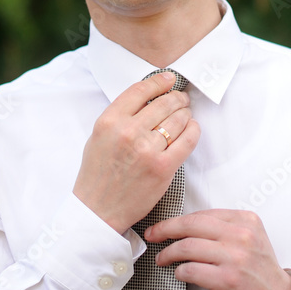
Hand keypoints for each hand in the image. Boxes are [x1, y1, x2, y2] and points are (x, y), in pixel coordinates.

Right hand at [73, 72, 200, 233]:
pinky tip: (192, 129)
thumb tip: (149, 97)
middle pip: (164, 103)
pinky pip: (187, 140)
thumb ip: (121, 115)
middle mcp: (128, 132)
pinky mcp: (163, 167)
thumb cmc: (98, 173)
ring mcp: (147, 150)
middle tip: (182, 99)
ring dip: (186, 114)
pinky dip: (193, 130)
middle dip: (177, 98)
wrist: (97, 210)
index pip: (141, 90)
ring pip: (178, 119)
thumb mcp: (99, 136)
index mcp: (109, 121)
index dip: (160, 81)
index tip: (169, 79)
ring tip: (185, 115)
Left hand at [147, 209, 290, 289]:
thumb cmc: (262, 272)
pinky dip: (180, 271)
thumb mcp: (251, 238)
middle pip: (191, 225)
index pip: (203, 214)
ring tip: (162, 258)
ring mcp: (235, 257)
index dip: (178, 219)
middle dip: (165, 229)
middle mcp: (241, 236)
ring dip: (168, 253)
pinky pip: (191, 270)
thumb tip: (190, 225)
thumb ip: (226, 227)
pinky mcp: (228, 279)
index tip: (164, 225)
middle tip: (154, 235)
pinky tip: (179, 273)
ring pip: (187, 247)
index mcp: (246, 221)